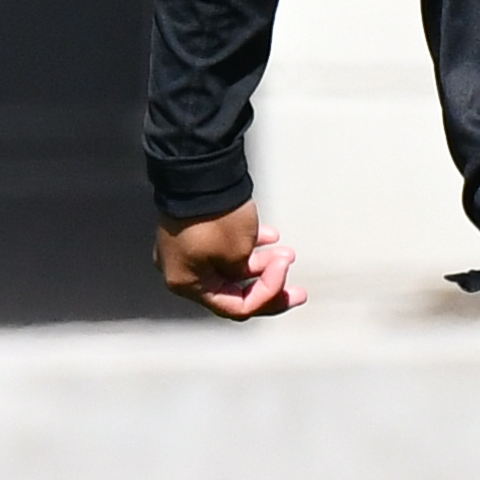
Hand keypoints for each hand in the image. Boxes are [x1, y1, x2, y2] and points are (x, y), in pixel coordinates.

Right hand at [157, 203, 303, 318]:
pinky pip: (224, 247)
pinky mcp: (194, 230)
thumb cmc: (215, 214)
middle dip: (268, 285)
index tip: (285, 273)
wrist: (200, 172)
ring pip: (231, 267)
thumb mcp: (237, 254)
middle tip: (297, 290)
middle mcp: (181, 270)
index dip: (266, 295)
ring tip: (286, 253)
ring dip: (262, 263)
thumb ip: (243, 275)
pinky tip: (270, 237)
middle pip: (233, 290)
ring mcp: (186, 249)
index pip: (235, 307)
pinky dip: (247, 245)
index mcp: (187, 283)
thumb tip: (243, 272)